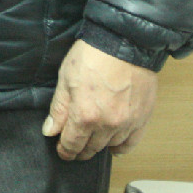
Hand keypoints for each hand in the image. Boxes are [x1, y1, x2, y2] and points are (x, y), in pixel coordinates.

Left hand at [42, 37, 158, 160]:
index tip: (62, 150)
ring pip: (109, 146)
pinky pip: (131, 143)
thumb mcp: (66, 78)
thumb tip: (50, 131)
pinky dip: (120, 147)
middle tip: (74, 146)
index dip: (64, 150)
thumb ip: (59, 109)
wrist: (124, 41)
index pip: (72, 145)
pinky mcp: (142, 118)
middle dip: (80, 150)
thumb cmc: (93, 55)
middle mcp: (107, 124)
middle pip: (91, 148)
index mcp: (85, 115)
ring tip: (92, 140)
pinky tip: (113, 144)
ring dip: (98, 146)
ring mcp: (127, 123)